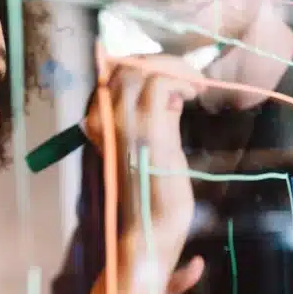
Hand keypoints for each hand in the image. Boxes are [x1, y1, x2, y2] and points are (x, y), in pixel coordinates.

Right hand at [83, 54, 201, 221]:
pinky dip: (182, 80)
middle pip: (125, 65)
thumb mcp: (149, 145)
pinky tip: (194, 95)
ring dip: (174, 69)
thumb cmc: (152, 193)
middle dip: (162, 62)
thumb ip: (153, 115)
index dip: (144, 64)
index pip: (113, 73)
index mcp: (98, 124)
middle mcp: (104, 121)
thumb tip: (168, 86)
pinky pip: (160, 85)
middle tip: (190, 77)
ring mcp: (124, 126)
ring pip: (141, 70)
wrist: (152, 231)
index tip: (172, 74)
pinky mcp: (148, 134)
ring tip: (194, 86)